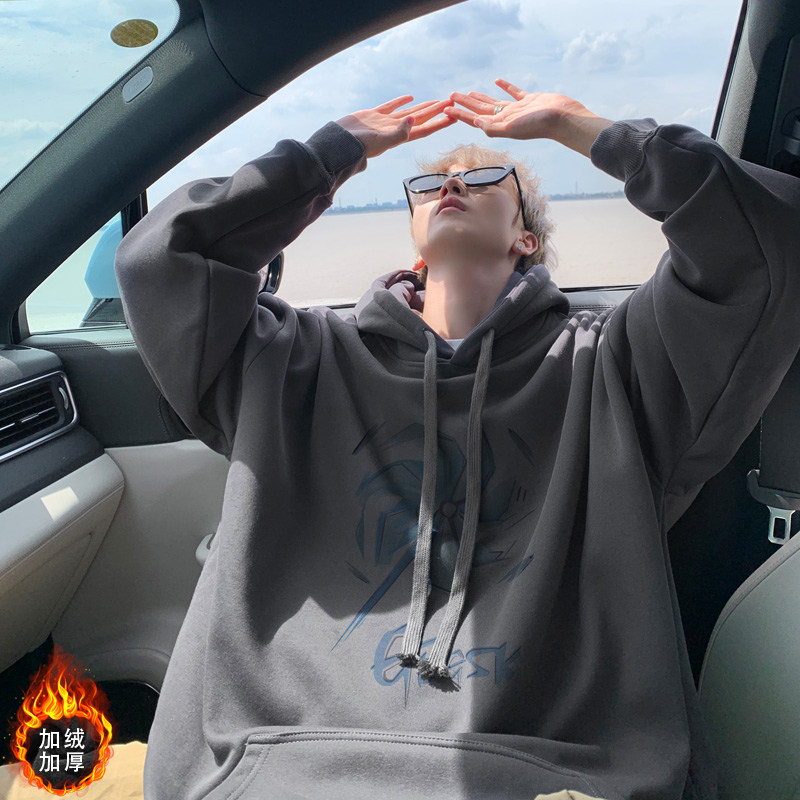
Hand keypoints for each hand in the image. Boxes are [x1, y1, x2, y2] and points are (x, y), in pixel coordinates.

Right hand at [336, 96, 455, 158]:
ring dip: (424, 107)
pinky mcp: (373, 115)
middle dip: (437, 112)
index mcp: (400, 137)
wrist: (338, 144)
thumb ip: (399, 133)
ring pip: (409, 112)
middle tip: (452, 103)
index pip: (425, 129)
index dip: (440, 122)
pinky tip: (410, 97)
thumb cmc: (359, 146)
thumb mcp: (381, 141)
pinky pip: (391, 106)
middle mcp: (395, 130)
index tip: (454, 116)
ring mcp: (384, 122)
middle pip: (421, 119)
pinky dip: (401, 101)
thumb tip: (414, 120)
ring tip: (437, 101)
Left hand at [444, 79, 613, 156]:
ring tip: (468, 92)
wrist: (563, 118)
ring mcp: (517, 110)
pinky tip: (498, 80)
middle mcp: (506, 119)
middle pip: (481, 110)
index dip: (460, 114)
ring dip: (480, 98)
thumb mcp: (512, 128)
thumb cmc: (539, 126)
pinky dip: (505, 87)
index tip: (446, 109)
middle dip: (466, 104)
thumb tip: (476, 122)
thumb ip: (494, 127)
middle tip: (451, 96)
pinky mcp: (529, 100)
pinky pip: (513, 93)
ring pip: (494, 102)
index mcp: (501, 126)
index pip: (475, 120)